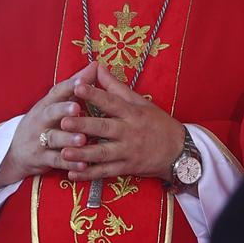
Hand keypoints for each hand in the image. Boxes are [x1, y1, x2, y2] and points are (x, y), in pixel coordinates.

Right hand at [0, 64, 98, 188]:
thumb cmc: (44, 122)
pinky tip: (83, 164)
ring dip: (69, 139)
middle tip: (78, 108)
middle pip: (51, 113)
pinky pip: (56, 161)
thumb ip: (75, 86)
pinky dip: (70, 163)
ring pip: (54, 138)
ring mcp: (39, 140)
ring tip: (83, 139)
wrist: (15, 151)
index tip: (83, 80)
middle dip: (63, 110)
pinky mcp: (41, 158)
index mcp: (47, 104)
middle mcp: (41, 120)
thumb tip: (96, 65)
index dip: (69, 86)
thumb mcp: (55, 103)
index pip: (57, 92)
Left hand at [56, 65, 186, 181]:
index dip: (95, 94)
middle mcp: (130, 132)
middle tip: (64, 122)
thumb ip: (117, 87)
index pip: (112, 102)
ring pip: (103, 153)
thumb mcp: (141, 103)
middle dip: (84, 125)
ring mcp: (128, 151)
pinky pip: (106, 172)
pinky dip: (89, 174)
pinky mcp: (128, 167)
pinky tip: (73, 173)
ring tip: (64, 152)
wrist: (180, 151)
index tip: (78, 87)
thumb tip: (98, 68)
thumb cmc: (158, 124)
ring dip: (83, 154)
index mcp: (133, 113)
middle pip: (104, 128)